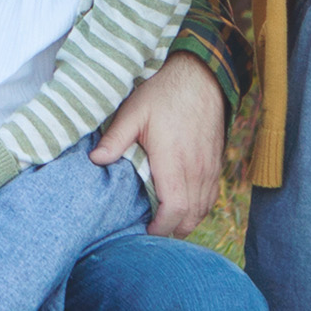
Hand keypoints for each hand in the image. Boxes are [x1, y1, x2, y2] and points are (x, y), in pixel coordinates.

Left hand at [91, 53, 226, 236]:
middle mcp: (196, 169)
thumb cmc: (164, 93)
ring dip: (187, 221)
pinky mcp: (216, 162)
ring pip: (203, 208)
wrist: (201, 76)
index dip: (162, 228)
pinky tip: (185, 208)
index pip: (174, 210)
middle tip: (151, 233)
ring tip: (166, 225)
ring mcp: (209, 167)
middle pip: (190, 216)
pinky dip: (199, 207)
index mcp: (174, 162)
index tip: (145, 231)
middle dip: (172, 230)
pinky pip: (211, 195)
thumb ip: (115, 138)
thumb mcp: (134, 111)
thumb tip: (95, 160)